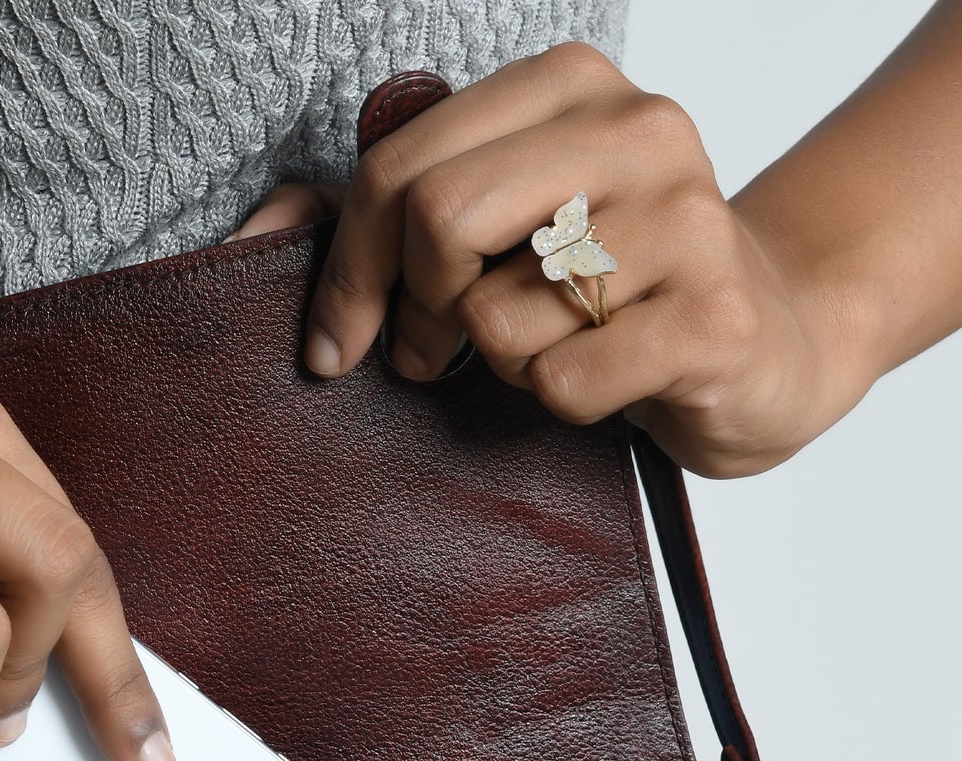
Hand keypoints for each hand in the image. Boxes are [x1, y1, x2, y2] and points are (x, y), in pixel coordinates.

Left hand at [236, 45, 852, 477]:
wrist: (771, 341)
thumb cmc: (614, 292)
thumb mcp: (503, 228)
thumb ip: (392, 210)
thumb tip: (260, 227)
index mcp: (569, 87)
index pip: (400, 166)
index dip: (346, 269)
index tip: (338, 342)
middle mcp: (636, 130)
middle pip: (438, 218)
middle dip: (412, 313)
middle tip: (427, 356)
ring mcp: (685, 221)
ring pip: (497, 316)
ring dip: (500, 362)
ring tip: (554, 350)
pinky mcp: (713, 318)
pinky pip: (562, 381)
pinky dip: (561, 403)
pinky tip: (607, 383)